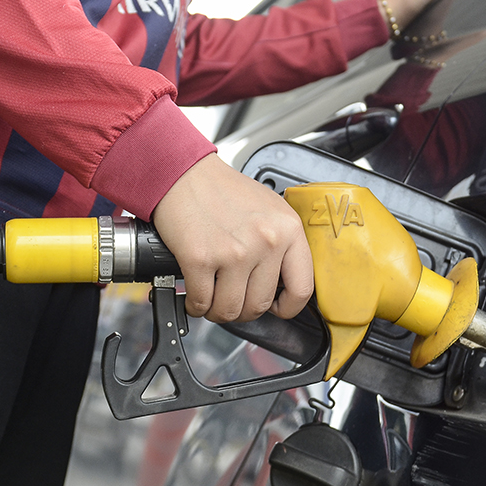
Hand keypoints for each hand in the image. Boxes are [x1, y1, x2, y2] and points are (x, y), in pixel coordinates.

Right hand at [151, 153, 312, 322]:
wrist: (182, 174)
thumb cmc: (221, 190)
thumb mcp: (269, 209)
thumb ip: (281, 243)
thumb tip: (282, 282)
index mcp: (288, 228)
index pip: (302, 288)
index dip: (287, 307)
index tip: (275, 307)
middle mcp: (266, 241)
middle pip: (259, 305)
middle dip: (242, 310)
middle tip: (232, 299)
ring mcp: (234, 252)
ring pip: (230, 310)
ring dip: (217, 311)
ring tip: (211, 298)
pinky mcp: (201, 258)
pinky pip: (201, 302)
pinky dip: (195, 305)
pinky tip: (194, 295)